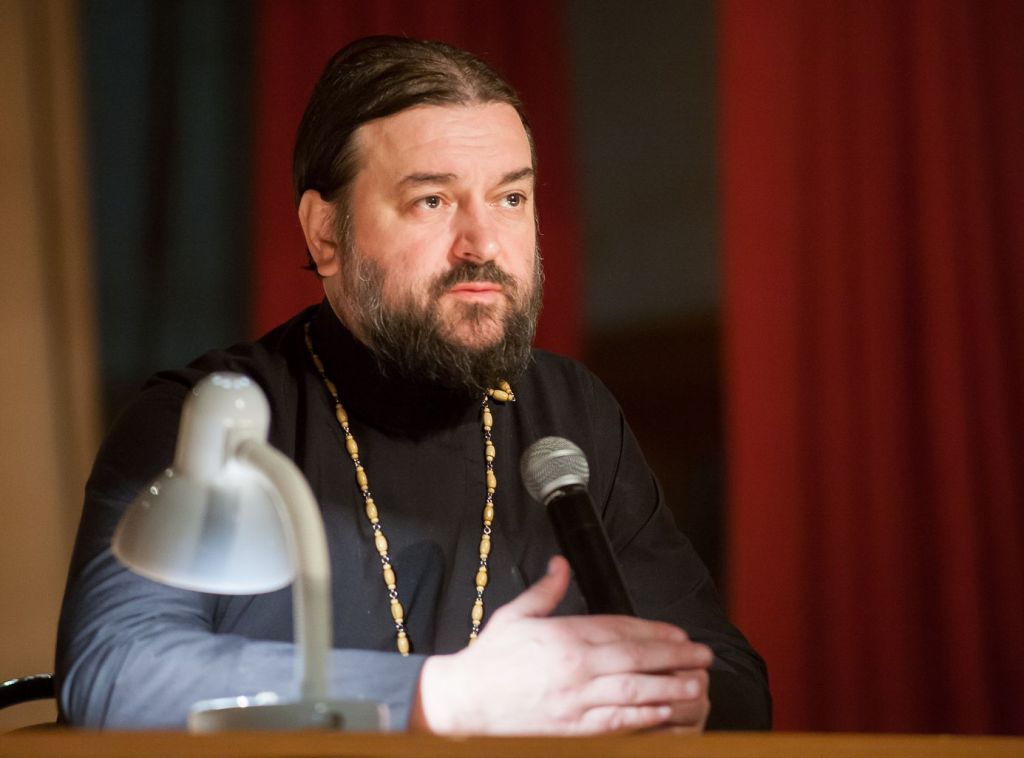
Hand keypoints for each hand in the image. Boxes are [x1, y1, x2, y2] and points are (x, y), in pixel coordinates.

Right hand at [409, 556, 710, 734]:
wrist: (464, 701)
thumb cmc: (489, 659)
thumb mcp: (514, 615)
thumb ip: (545, 590)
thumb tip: (561, 564)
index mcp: (564, 636)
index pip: (619, 629)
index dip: (654, 631)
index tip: (678, 632)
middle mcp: (575, 667)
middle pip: (636, 659)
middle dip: (675, 656)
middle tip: (703, 655)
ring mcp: (575, 701)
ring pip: (634, 692)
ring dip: (670, 688)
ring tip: (697, 685)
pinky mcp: (572, 729)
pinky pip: (617, 722)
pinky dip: (644, 718)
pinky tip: (665, 714)